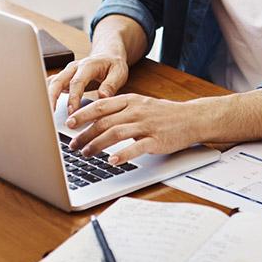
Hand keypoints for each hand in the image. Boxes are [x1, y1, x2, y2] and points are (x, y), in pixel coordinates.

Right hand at [46, 52, 129, 114]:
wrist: (107, 55)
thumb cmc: (113, 65)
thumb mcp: (119, 72)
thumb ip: (111, 85)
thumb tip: (102, 97)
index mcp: (87, 65)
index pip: (76, 82)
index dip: (73, 97)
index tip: (72, 112)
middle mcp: (74, 68)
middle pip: (58, 81)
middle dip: (52, 98)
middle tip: (50, 115)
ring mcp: (67, 72)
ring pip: (51, 83)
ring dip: (47, 98)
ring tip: (44, 115)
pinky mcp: (64, 78)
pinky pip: (52, 85)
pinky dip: (46, 96)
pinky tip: (45, 108)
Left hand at [64, 94, 201, 164]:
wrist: (192, 118)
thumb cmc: (164, 114)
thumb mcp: (140, 105)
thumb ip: (120, 109)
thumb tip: (94, 117)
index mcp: (130, 100)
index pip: (101, 106)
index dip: (82, 114)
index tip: (69, 123)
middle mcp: (136, 111)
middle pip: (104, 121)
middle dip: (85, 134)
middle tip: (73, 145)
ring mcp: (146, 125)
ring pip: (116, 133)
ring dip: (97, 144)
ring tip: (86, 154)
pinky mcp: (156, 140)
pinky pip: (136, 147)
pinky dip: (122, 154)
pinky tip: (112, 161)